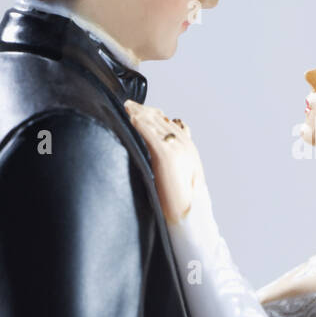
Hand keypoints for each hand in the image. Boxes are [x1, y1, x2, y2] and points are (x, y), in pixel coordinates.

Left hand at [124, 102, 202, 224]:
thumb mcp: (180, 173)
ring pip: (155, 123)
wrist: (189, 212)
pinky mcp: (166, 154)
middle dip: (144, 110)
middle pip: (161, 120)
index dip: (152, 115)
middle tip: (128, 103)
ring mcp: (176, 147)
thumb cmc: (182, 199)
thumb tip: (157, 154)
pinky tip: (130, 118)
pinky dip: (140, 124)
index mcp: (188, 147)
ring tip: (126, 106)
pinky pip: (150, 133)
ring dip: (140, 112)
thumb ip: (171, 159)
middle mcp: (184, 143)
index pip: (169, 123)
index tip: (138, 110)